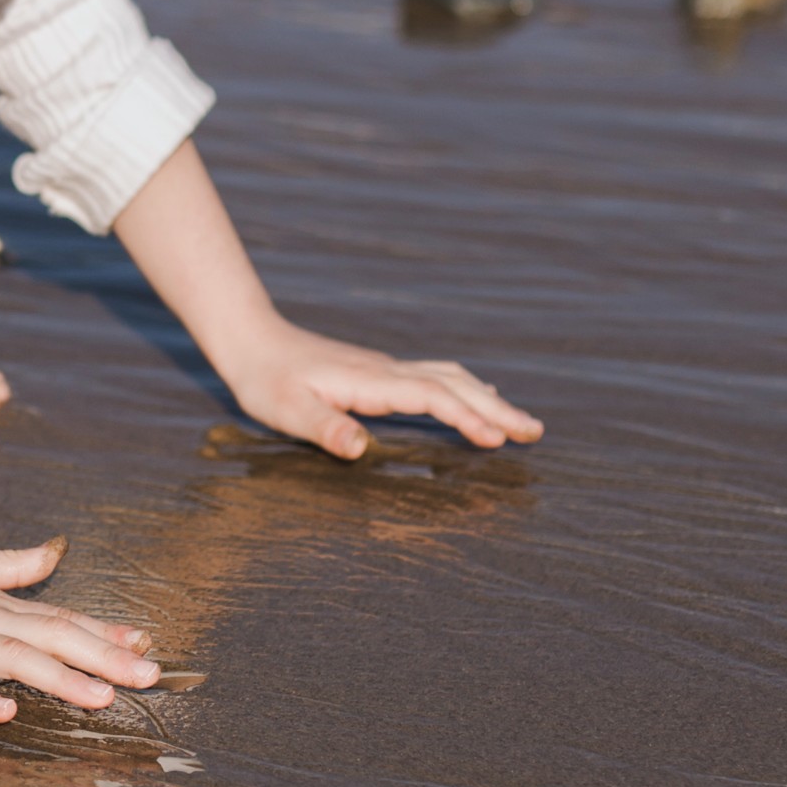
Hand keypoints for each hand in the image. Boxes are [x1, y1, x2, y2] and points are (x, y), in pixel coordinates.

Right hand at [0, 525, 160, 725]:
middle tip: (150, 676)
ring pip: (9, 657)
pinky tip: (3, 712)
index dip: (103, 632)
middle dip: (102, 658)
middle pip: (49, 638)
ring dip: (57, 677)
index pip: (57, 616)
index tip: (147, 643)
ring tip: (101, 697)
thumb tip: (56, 555)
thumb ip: (11, 566)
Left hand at [214, 319, 539, 460]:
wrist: (251, 339)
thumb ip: (322, 428)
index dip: (465, 417)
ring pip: (450, 378)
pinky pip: (436, 378)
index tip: (497, 439)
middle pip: (454, 385)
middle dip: (496, 409)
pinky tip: (476, 396)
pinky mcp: (380, 373)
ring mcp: (385, 370)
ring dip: (487, 399)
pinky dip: (465, 389)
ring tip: (520, 423)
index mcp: (370, 382)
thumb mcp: (285, 410)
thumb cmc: (264, 380)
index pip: (431, 398)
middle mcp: (386, 372)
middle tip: (535, 432)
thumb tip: (359, 448)